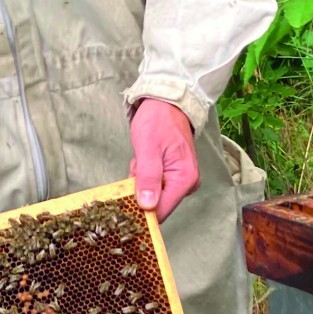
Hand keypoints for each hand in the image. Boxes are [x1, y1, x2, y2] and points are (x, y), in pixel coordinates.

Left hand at [129, 97, 199, 219]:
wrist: (166, 102)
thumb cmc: (157, 121)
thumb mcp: (148, 148)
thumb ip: (148, 178)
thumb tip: (148, 206)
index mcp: (185, 180)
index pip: (161, 211)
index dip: (140, 211)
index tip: (124, 198)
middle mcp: (188, 184)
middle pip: (157, 204)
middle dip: (140, 190)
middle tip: (137, 166)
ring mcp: (182, 180)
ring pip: (153, 194)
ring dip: (141, 181)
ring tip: (141, 160)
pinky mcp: (175, 176)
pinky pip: (155, 185)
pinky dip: (144, 176)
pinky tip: (144, 161)